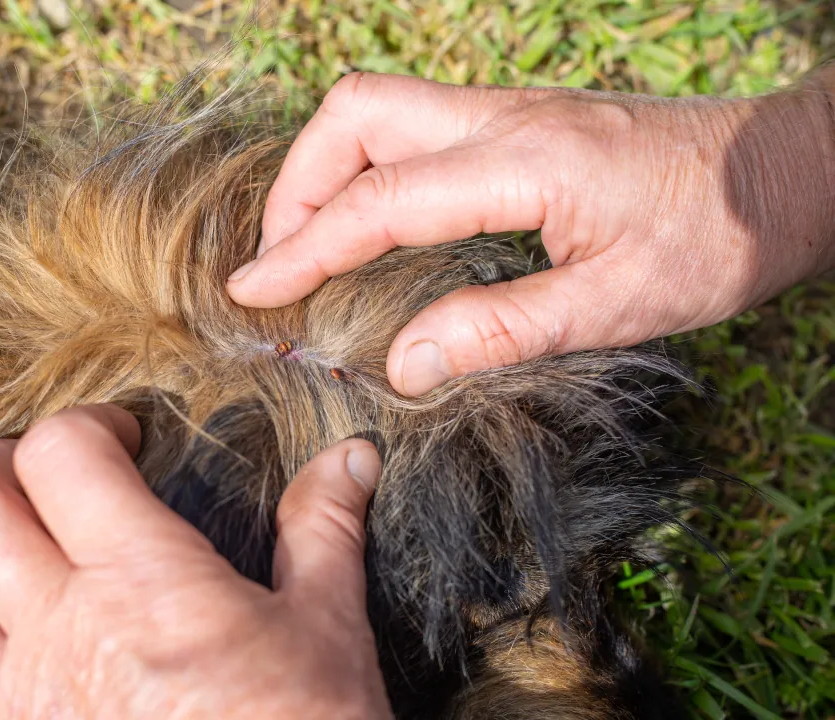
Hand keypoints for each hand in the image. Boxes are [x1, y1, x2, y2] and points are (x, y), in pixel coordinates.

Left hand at [0, 404, 390, 719]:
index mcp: (142, 579)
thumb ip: (322, 528)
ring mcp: (20, 705)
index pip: (60, 455)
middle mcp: (60, 633)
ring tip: (19, 563)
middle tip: (42, 474)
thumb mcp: (328, 628)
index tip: (125, 437)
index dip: (89, 424)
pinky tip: (21, 663)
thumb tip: (351, 458)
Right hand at [226, 72, 834, 395]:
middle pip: (356, 115)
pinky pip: (413, 123)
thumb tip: (403, 364)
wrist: (785, 171)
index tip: (252, 293)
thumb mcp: (614, 305)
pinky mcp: (519, 119)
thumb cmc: (716, 237)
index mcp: (522, 163)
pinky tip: (373, 218)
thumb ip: (500, 331)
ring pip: (379, 108)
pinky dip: (367, 165)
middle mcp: (502, 117)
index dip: (304, 249)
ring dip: (326, 169)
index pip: (379, 201)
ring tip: (310, 242)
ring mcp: (509, 109)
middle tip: (279, 260)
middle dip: (297, 184)